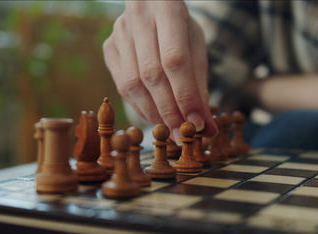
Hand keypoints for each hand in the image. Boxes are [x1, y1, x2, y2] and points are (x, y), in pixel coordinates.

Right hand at [102, 1, 216, 141]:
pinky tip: (154, 117)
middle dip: (170, 111)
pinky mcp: (109, 47)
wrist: (151, 3)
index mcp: (167, 7)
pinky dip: (140, 107)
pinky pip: (122, 86)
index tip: (197, 122)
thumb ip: (200, 85)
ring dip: (153, 113)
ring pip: (133, 84)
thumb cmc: (180, 28)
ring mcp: (120, 32)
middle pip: (152, 75)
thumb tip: (208, 127)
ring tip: (171, 130)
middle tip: (183, 135)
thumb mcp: (196, 46)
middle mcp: (138, 17)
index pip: (174, 59)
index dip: (185, 95)